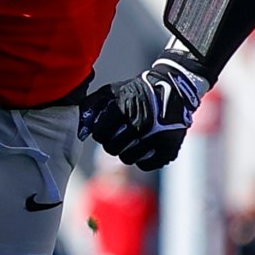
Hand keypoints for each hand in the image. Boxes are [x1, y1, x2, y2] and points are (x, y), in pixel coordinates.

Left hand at [80, 50, 207, 170]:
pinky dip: (143, 158)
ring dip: (127, 150)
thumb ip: (92, 106)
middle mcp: (139, 124)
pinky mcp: (168, 149)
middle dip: (113, 142)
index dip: (101, 132)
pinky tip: (146, 145)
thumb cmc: (138, 91)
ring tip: (133, 138)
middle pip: (112, 148)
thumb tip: (79, 129)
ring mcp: (155, 138)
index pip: (99, 135)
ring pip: (127, 158)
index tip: (107, 128)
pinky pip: (145, 164)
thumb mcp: (113, 91)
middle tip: (120, 134)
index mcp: (124, 109)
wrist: (175, 89)